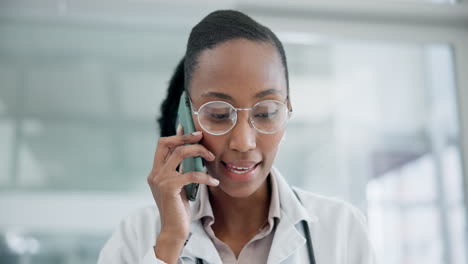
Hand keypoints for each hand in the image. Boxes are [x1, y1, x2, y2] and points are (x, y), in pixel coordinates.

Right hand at [148, 125, 217, 260]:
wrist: (173, 230)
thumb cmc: (178, 208)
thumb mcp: (178, 185)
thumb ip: (180, 170)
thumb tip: (190, 153)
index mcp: (156, 171)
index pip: (162, 145)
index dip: (176, 135)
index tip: (189, 128)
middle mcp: (155, 173)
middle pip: (168, 143)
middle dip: (185, 136)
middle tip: (202, 137)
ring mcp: (160, 180)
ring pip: (180, 153)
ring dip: (199, 151)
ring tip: (212, 157)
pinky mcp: (169, 188)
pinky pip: (191, 174)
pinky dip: (205, 176)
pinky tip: (214, 182)